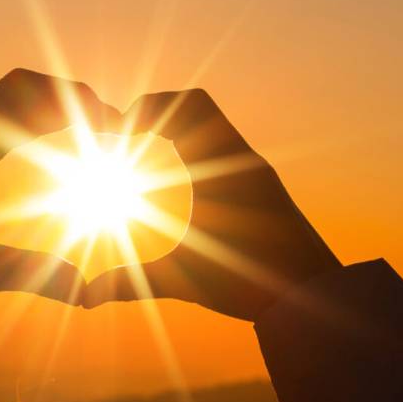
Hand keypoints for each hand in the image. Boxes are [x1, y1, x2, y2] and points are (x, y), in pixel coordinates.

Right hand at [82, 89, 339, 320]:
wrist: (319, 298)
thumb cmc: (254, 285)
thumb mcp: (184, 281)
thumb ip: (131, 283)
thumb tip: (83, 298)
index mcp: (224, 168)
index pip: (182, 108)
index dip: (143, 110)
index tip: (116, 133)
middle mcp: (243, 159)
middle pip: (196, 103)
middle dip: (157, 110)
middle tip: (127, 134)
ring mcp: (256, 170)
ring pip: (213, 122)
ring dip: (178, 126)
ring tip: (145, 150)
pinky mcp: (263, 185)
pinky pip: (225, 144)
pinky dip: (196, 145)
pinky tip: (178, 177)